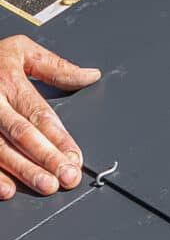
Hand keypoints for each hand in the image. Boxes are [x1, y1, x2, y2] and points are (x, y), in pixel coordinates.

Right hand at [0, 36, 100, 198]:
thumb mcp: (20, 50)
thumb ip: (55, 66)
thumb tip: (90, 75)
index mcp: (8, 81)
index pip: (39, 114)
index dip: (60, 138)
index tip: (75, 156)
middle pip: (22, 134)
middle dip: (47, 158)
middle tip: (67, 177)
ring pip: (0, 149)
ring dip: (24, 171)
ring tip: (46, 185)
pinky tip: (7, 189)